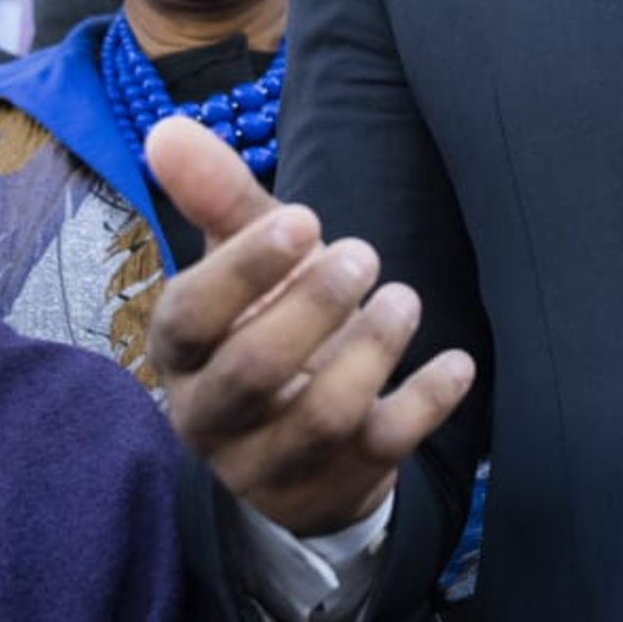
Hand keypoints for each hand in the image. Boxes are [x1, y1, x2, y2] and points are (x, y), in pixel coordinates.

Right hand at [146, 119, 475, 537]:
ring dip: (371, 352)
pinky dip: (423, 403)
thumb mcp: (246, 261)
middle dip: (314, 309)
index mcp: (179, 355)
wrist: (299, 438)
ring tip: (403, 300)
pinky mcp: (328, 493)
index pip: (188, 318)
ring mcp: (267, 466)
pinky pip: (380, 453)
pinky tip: (456, 363)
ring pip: (319, 417)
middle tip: (364, 255)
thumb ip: (216, 197)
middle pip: (252, 372)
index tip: (305, 220)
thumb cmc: (267, 322)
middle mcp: (210, 418)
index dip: (243, 270)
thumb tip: (166, 128)